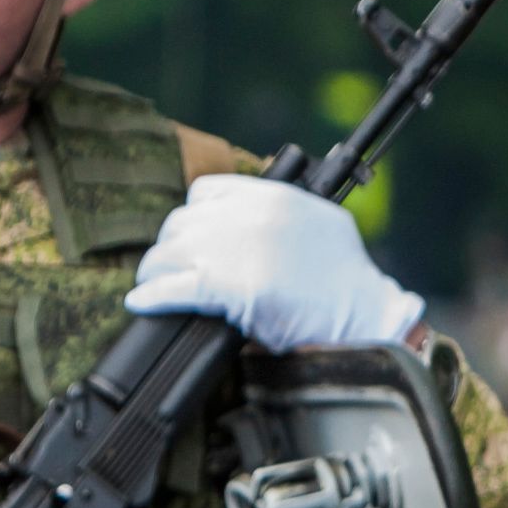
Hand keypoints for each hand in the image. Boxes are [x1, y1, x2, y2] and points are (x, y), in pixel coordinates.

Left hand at [126, 174, 425, 350]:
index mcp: (272, 196)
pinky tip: (143, 302)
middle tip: (171, 268)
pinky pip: (170, 287)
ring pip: (169, 253)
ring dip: (156, 271)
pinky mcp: (225, 288)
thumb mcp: (323, 224)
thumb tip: (255, 224)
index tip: (194, 235)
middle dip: (173, 247)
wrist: (364, 315)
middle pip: (181, 223)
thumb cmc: (347, 279)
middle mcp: (247, 216)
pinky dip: (151, 296)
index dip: (195, 215)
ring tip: (153, 285)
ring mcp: (234, 250)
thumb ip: (285, 215)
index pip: (206, 192)